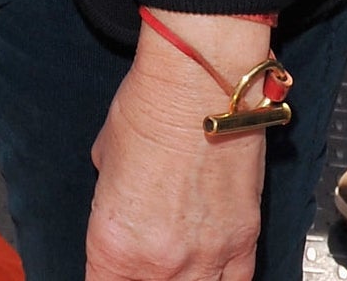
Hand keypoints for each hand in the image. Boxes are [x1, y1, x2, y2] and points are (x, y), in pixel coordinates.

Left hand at [86, 12, 269, 279]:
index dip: (101, 280)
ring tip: (172, 268)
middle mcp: (161, 261)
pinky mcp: (245, 245)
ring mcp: (207, 259)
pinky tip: (207, 275)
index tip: (104, 272)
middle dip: (136, 280)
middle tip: (135, 262)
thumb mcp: (106, 156)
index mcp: (114, 240)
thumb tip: (120, 198)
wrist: (200, 87)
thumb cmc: (147, 108)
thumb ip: (112, 193)